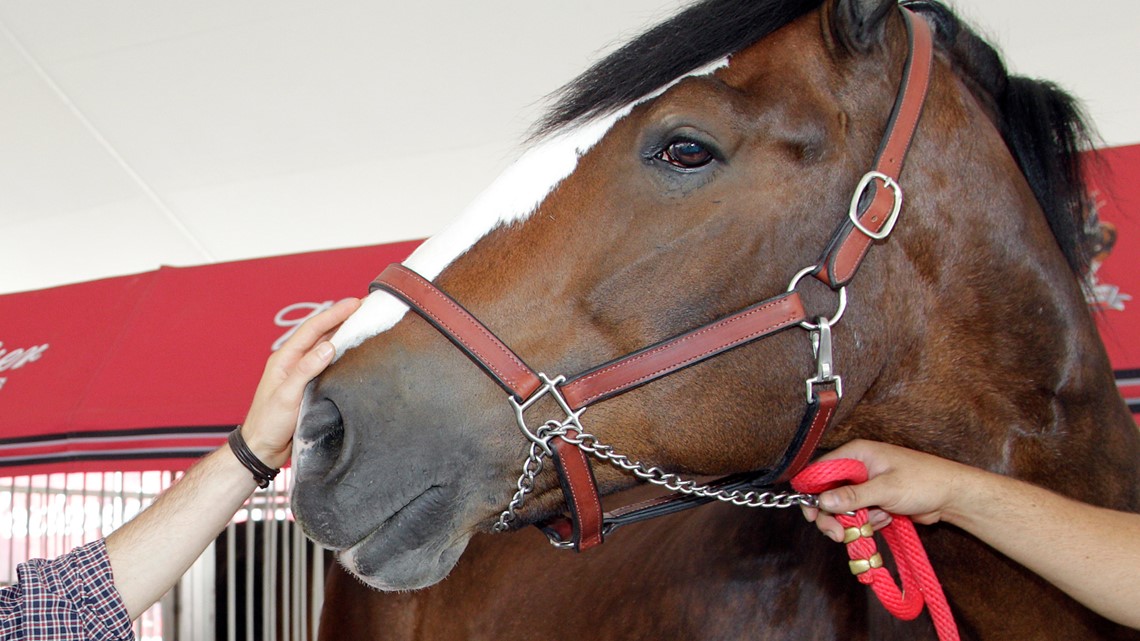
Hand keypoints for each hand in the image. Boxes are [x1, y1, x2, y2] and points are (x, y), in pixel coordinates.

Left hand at [239, 298, 360, 468]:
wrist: (262, 449)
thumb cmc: (269, 423)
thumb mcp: (287, 396)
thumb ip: (306, 370)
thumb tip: (328, 346)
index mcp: (285, 359)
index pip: (313, 330)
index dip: (334, 314)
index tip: (354, 303)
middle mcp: (294, 363)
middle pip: (320, 334)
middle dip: (340, 319)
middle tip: (363, 307)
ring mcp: (302, 375)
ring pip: (325, 348)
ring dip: (342, 334)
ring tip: (362, 324)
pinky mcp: (309, 388)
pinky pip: (328, 365)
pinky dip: (341, 355)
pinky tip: (353, 354)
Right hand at [800, 439, 970, 541]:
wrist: (952, 496)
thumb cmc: (924, 481)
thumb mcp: (886, 488)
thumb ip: (853, 496)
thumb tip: (823, 501)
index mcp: (857, 454)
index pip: (820, 470)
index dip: (811, 492)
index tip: (813, 514)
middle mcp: (858, 467)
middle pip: (829, 493)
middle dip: (832, 515)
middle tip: (838, 534)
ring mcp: (867, 484)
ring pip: (843, 508)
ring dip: (855, 521)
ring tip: (878, 520)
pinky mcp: (875, 500)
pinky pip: (860, 515)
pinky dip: (869, 522)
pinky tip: (887, 518)